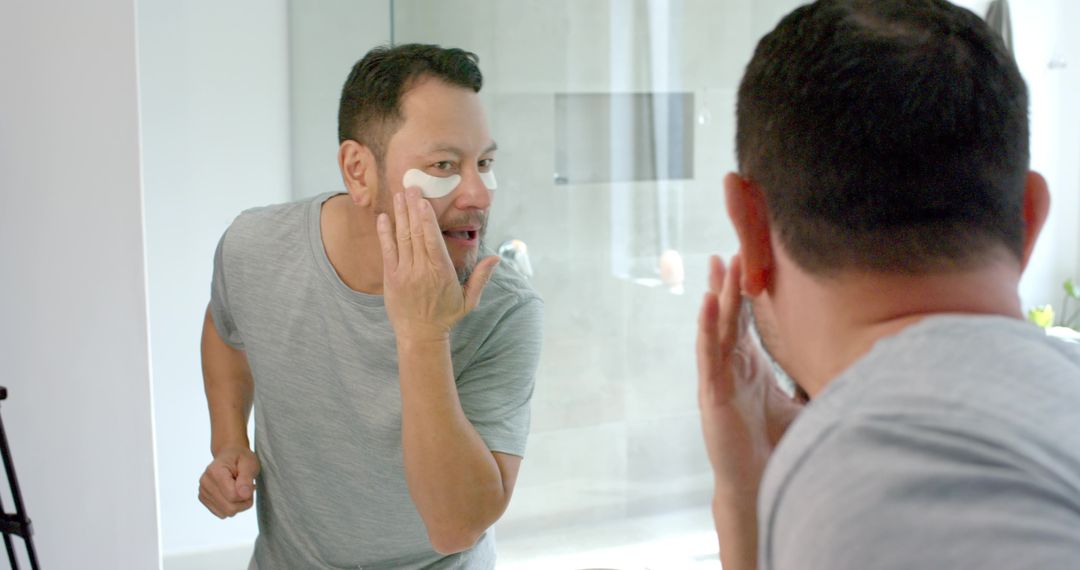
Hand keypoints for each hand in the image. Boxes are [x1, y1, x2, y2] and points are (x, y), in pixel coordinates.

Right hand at [198, 445, 258, 518]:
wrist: (229, 455)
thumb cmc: (241, 458)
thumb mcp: (249, 463)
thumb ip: (247, 478)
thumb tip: (244, 494)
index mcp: (215, 471)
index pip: (233, 495)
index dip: (247, 494)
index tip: (251, 484)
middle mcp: (205, 482)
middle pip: (229, 508)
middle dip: (243, 502)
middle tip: (247, 488)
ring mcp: (202, 492)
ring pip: (226, 513)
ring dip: (238, 505)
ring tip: (239, 490)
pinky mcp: (203, 499)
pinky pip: (221, 513)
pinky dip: (230, 507)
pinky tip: (232, 494)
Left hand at [376, 188, 498, 341]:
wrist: (419, 335)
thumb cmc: (446, 316)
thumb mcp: (469, 300)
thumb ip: (481, 277)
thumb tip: (496, 259)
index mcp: (441, 272)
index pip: (432, 240)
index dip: (426, 219)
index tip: (423, 201)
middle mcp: (420, 270)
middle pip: (416, 233)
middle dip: (412, 209)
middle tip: (411, 187)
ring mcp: (403, 273)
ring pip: (401, 238)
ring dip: (400, 215)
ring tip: (399, 194)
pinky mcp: (390, 277)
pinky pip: (387, 250)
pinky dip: (385, 233)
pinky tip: (384, 217)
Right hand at [697, 254, 801, 498]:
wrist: (762, 484)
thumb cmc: (780, 447)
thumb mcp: (803, 404)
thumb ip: (813, 380)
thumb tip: (854, 359)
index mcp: (750, 369)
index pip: (745, 323)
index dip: (744, 293)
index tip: (746, 261)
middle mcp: (732, 370)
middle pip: (728, 318)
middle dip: (727, 285)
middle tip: (728, 251)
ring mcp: (718, 380)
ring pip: (717, 329)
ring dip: (717, 296)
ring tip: (719, 265)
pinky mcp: (711, 394)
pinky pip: (708, 355)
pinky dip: (707, 328)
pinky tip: (707, 303)